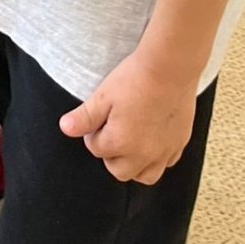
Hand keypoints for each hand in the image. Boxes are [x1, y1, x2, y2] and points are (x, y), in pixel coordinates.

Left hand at [59, 51, 196, 184]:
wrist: (170, 68)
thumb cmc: (135, 79)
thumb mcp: (103, 95)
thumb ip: (84, 117)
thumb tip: (65, 128)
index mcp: (119, 143)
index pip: (96, 149)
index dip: (93, 133)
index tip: (98, 119)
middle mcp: (142, 154)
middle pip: (119, 170)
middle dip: (111, 155)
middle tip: (112, 132)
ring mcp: (163, 151)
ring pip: (145, 176)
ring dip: (134, 165)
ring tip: (130, 145)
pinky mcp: (179, 143)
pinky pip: (166, 163)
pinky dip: (157, 159)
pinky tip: (153, 141)